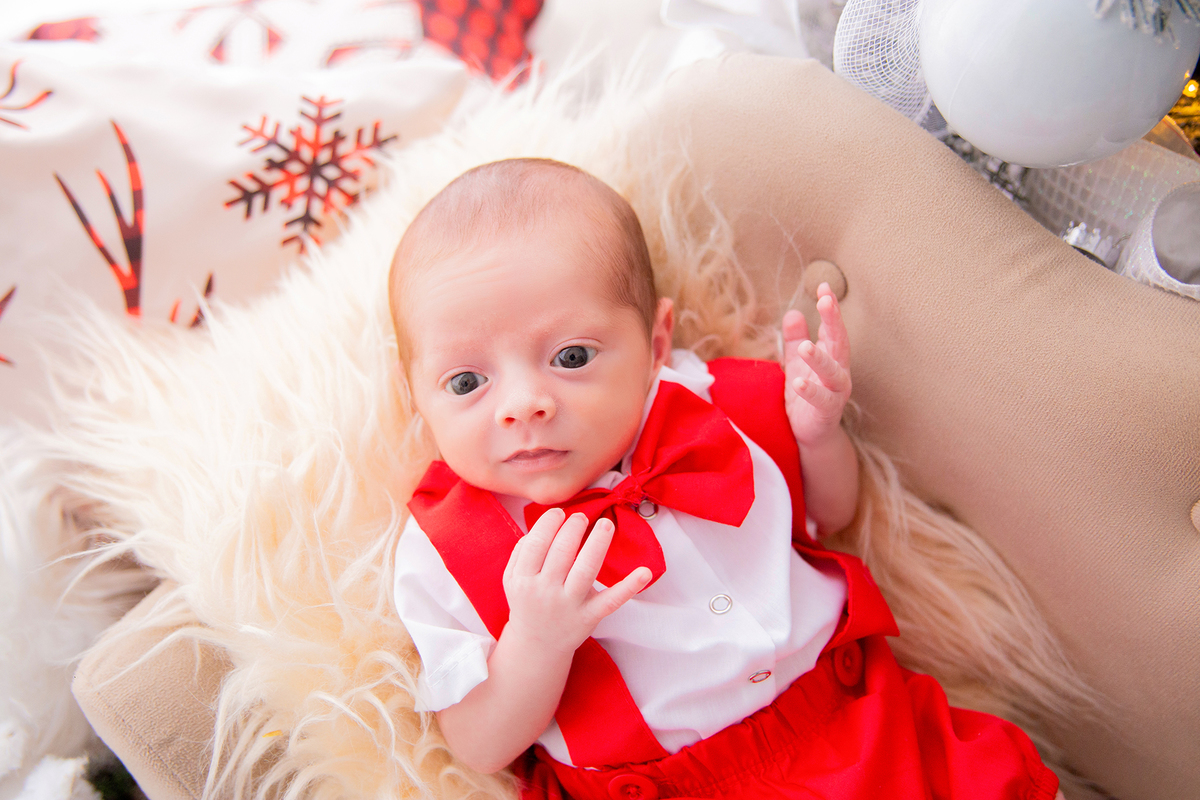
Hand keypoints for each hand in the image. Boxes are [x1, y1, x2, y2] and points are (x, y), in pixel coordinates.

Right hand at [502, 508, 650, 654]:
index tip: (559, 513)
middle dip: (574, 527)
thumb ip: (522, 550)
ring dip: (598, 542)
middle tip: (582, 517)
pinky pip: (612, 601)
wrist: (537, 645)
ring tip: (606, 524)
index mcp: (523, 580)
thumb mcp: (511, 578)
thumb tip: (545, 524)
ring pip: (586, 569)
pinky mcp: (590, 616)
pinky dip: (629, 587)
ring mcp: (569, 605)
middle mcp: (546, 592)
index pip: (537, 543)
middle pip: (562, 551)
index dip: (549, 523)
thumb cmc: (527, 602)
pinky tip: (644, 572)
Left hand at [782, 282, 851, 447]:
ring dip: (820, 358)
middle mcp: (839, 371)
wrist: (812, 434)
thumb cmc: (807, 396)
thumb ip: (795, 339)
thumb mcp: (797, 364)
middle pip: (839, 342)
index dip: (829, 308)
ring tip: (805, 347)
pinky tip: (797, 383)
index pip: (832, 328)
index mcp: (832, 357)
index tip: (823, 286)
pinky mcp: (826, 412)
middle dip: (833, 321)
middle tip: (826, 300)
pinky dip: (810, 391)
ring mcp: (835, 392)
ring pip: (832, 372)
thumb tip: (794, 312)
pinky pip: (821, 400)